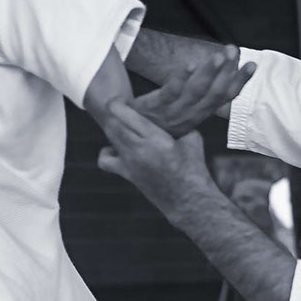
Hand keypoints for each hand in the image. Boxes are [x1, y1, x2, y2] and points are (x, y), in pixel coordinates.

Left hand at [98, 100, 213, 218]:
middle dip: (115, 114)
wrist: (189, 201)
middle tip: (122, 109)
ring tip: (123, 125)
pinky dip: (107, 152)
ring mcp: (130, 164)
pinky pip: (106, 161)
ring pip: (110, 138)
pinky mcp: (128, 175)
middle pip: (113, 125)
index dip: (117, 104)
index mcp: (155, 139)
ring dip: (114, 128)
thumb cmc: (194, 169)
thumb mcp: (193, 140)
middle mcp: (138, 150)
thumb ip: (180, 126)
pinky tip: (118, 149)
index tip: (120, 99)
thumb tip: (173, 115)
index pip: (125, 115)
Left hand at [131, 45, 255, 137]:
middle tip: (234, 51)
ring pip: (195, 92)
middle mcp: (188, 116)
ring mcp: (171, 113)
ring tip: (219, 56)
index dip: (239, 82)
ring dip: (209, 73)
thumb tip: (219, 73)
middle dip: (227, 72)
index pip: (224, 98)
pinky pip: (169, 93)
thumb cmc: (154, 121)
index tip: (252, 64)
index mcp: (197, 116)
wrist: (124, 130)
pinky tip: (189, 64)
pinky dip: (180, 79)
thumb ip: (198, 96)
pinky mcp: (153, 107)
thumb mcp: (181, 112)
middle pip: (214, 94)